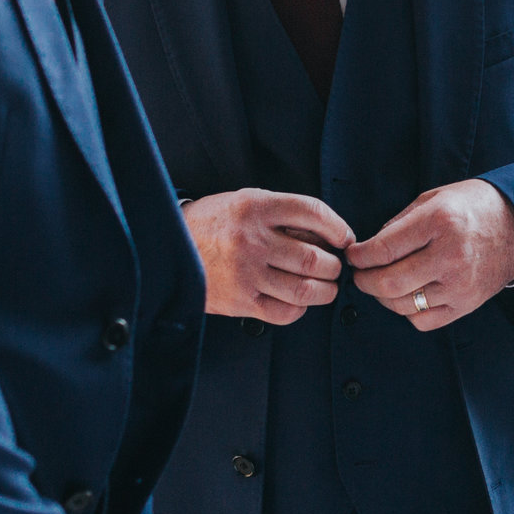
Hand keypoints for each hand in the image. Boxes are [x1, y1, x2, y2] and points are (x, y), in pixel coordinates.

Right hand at [182, 190, 352, 324]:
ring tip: (324, 286)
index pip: (312, 212)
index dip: (338, 227)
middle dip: (334, 266)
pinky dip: (299, 309)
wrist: (168, 247)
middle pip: (313, 258)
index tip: (344, 238)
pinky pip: (284, 311)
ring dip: (324, 290)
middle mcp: (251, 239)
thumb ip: (283, 213)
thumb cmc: (212, 224)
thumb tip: (327, 233)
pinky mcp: (239, 301)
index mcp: (255, 207)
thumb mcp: (245, 202)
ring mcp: (245, 273)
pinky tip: (297, 301)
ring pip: (304, 288)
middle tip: (334, 267)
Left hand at [348, 180, 513, 330]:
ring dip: (383, 297)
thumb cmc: (475, 207)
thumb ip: (400, 222)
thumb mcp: (435, 197)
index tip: (354, 255)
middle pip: (388, 283)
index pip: (383, 249)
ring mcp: (459, 284)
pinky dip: (408, 312)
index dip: (359, 256)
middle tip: (360, 274)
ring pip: (402, 305)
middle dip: (364, 281)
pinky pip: (423, 320)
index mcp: (440, 222)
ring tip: (383, 284)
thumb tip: (370, 248)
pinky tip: (408, 296)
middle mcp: (450, 255)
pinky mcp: (467, 304)